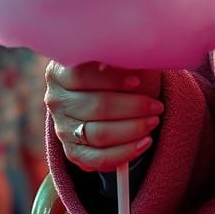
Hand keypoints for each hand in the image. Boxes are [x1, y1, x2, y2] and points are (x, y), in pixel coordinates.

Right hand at [45, 61, 162, 171]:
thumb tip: (134, 55)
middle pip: (95, 107)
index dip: (111, 79)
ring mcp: (62, 128)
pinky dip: (125, 152)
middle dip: (132, 107)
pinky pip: (98, 158)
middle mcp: (57, 100)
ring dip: (133, 129)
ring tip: (154, 121)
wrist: (112, 94)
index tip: (137, 81)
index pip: (81, 75)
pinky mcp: (72, 151)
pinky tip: (145, 142)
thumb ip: (122, 56)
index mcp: (61, 71)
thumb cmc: (120, 70)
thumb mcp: (120, 57)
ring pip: (99, 134)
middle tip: (157, 106)